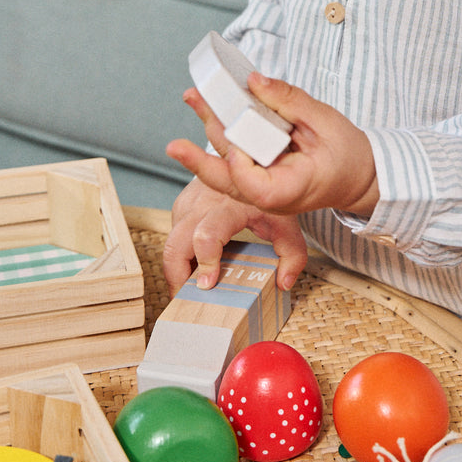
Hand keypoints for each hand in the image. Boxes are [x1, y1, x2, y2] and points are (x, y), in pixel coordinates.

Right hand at [162, 175, 307, 294]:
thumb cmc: (264, 195)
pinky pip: (173, 236)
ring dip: (177, 269)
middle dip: (177, 277)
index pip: (207, 236)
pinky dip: (180, 256)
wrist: (249, 162)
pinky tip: (194, 267)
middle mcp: (202, 204)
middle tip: (188, 299)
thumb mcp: (284, 220)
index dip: (205, 262)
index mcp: (228, 206)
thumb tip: (285, 282)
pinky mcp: (181, 206)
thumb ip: (292, 252)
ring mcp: (187, 204)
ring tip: (191, 288)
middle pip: (175, 245)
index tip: (207, 284)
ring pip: (170, 244)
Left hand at [167, 72, 378, 225]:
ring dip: (209, 129)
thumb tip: (254, 82)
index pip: (256, 189)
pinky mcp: (257, 173)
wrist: (357, 176)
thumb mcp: (325, 122)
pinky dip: (223, 131)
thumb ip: (289, 101)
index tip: (236, 144)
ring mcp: (260, 187)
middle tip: (180, 131)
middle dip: (199, 156)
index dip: (241, 168)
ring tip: (194, 97)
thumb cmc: (347, 155)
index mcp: (291, 190)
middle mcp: (268, 195)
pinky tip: (211, 107)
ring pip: (225, 164)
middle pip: (227, 179)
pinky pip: (234, 156)